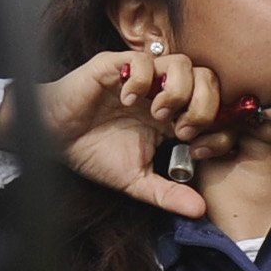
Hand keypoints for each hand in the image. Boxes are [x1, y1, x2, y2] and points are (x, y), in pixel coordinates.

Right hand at [38, 49, 219, 218]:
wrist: (52, 138)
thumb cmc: (93, 153)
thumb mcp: (136, 181)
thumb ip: (168, 194)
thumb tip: (200, 211)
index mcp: (173, 115)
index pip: (216, 107)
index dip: (218, 126)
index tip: (199, 149)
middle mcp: (162, 91)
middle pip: (208, 78)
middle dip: (204, 106)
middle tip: (182, 129)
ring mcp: (141, 76)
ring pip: (182, 63)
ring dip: (177, 91)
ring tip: (157, 114)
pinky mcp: (115, 65)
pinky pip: (142, 59)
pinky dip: (141, 80)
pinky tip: (127, 99)